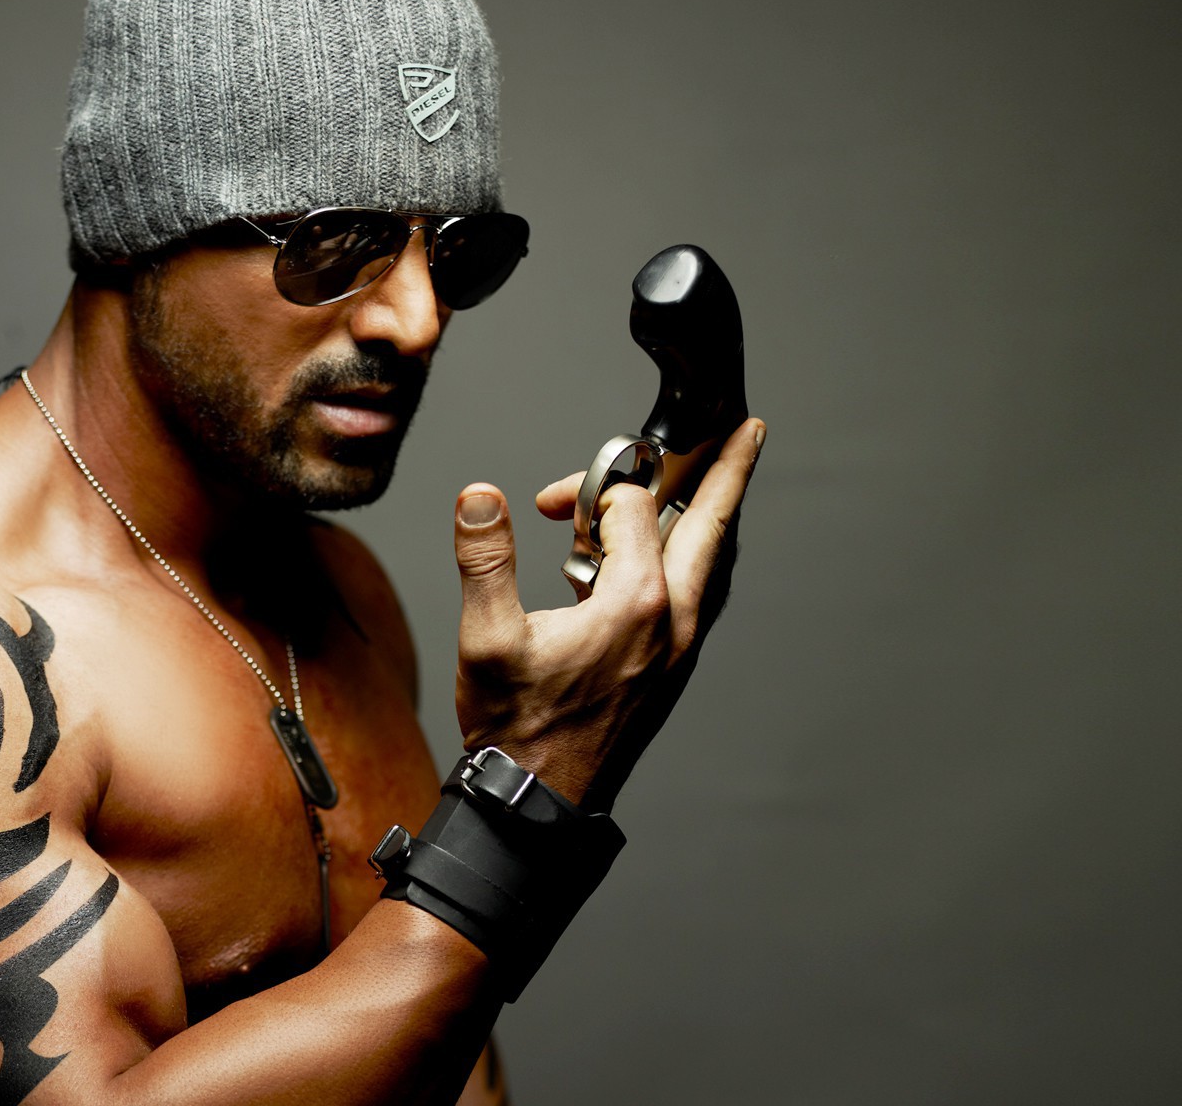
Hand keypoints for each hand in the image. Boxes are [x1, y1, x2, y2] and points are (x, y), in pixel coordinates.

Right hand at [450, 418, 765, 812]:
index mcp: (635, 604)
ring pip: (713, 563)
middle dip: (726, 471)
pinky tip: (677, 558)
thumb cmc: (516, 725)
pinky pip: (701, 595)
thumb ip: (486, 561)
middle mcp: (674, 621)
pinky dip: (696, 559)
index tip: (551, 506)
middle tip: (749, 429)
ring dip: (712, 518)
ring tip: (721, 484)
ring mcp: (680, 647)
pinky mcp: (673, 667)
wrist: (540, 799)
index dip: (588, 491)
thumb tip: (481, 497)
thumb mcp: (487, 639)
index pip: (630, 508)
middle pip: (712, 525)